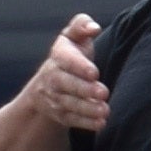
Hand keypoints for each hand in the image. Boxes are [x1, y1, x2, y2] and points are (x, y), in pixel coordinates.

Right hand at [19, 14, 110, 131]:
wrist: (46, 85)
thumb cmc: (69, 54)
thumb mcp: (73, 37)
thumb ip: (82, 26)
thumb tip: (94, 27)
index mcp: (58, 56)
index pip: (66, 60)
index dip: (79, 66)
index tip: (94, 72)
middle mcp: (53, 78)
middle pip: (67, 85)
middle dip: (85, 90)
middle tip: (104, 92)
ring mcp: (56, 98)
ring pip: (70, 104)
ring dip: (88, 109)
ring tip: (105, 111)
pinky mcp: (61, 115)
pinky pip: (72, 120)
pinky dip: (86, 124)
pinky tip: (101, 124)